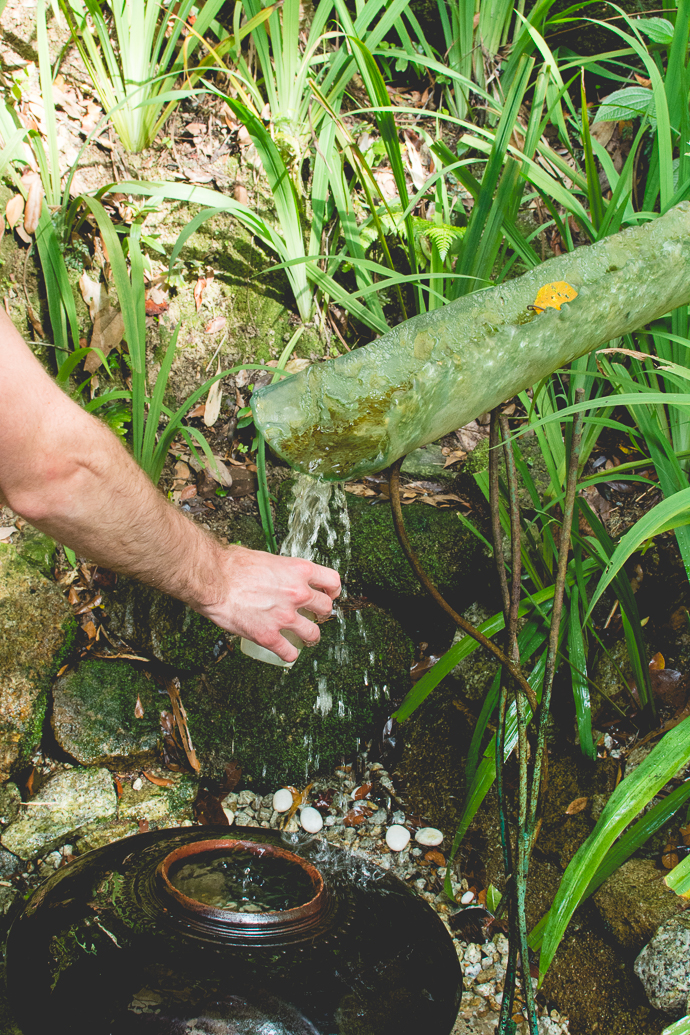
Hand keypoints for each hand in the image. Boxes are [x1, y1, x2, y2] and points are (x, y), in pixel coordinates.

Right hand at [198, 545, 340, 662]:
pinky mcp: (268, 635)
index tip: (328, 594)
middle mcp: (297, 594)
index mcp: (298, 571)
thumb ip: (278, 569)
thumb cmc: (231, 564)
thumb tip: (276, 572)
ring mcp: (285, 616)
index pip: (332, 581)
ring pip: (313, 633)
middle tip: (314, 615)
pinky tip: (286, 652)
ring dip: (310, 636)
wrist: (213, 580)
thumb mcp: (265, 557)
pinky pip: (288, 652)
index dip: (332, 590)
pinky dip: (289, 654)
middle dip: (321, 613)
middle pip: (326, 608)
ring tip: (304, 637)